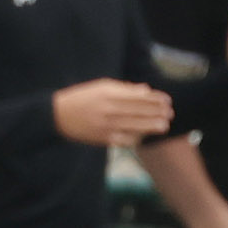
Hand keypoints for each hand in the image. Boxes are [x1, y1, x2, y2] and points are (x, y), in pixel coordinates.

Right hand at [53, 79, 173, 147]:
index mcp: (108, 94)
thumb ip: (124, 89)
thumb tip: (146, 90)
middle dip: (157, 112)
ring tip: (164, 125)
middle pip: (138, 111)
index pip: (137, 96)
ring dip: (151, 126)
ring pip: (135, 126)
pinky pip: (126, 139)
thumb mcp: (101, 87)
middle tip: (170, 113)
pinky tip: (145, 135)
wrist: (57, 116)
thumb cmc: (82, 98)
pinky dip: (137, 137)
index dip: (154, 99)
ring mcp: (106, 125)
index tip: (167, 100)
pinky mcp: (103, 139)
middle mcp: (108, 109)